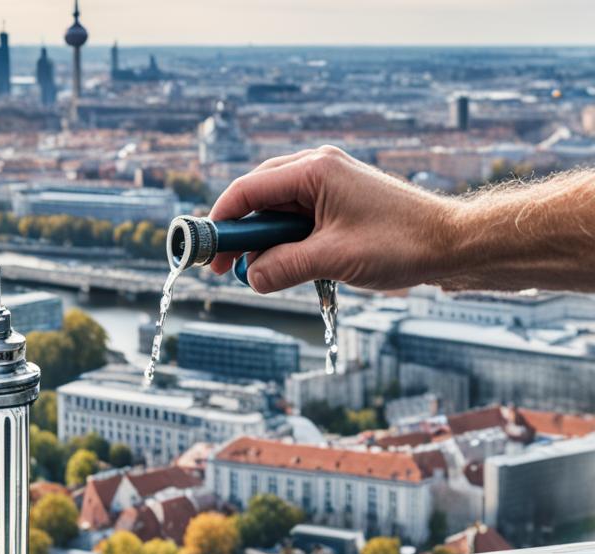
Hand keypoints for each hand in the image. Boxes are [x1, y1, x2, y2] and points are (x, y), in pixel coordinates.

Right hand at [208, 146, 462, 293]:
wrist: (454, 243)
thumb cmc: (404, 242)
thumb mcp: (333, 260)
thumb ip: (283, 268)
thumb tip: (250, 278)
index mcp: (315, 169)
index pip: (247, 190)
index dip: (220, 223)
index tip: (206, 254)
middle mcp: (319, 167)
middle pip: (257, 195)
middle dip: (238, 232)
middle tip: (224, 266)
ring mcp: (331, 182)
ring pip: (276, 208)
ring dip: (263, 239)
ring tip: (259, 270)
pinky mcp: (340, 200)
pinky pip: (297, 216)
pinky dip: (285, 239)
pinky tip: (286, 263)